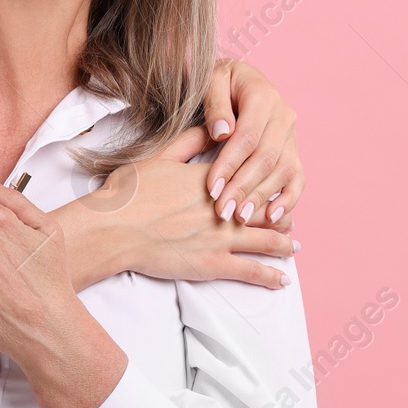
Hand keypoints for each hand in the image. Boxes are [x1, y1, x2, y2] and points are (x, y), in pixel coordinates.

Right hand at [88, 128, 297, 287]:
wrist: (113, 228)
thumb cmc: (128, 193)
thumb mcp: (157, 157)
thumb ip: (188, 141)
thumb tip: (211, 128)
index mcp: (210, 180)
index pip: (249, 178)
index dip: (265, 183)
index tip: (275, 187)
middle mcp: (222, 207)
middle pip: (265, 209)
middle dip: (281, 215)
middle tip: (290, 220)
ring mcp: (220, 238)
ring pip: (265, 240)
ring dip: (283, 244)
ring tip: (293, 247)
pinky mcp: (213, 264)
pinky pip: (251, 271)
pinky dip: (271, 276)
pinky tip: (283, 279)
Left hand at [202, 59, 302, 228]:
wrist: (238, 79)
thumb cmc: (219, 82)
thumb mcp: (211, 82)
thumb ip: (215, 104)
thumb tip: (222, 133)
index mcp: (263, 96)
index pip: (247, 137)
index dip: (229, 164)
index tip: (211, 188)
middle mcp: (284, 116)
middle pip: (266, 158)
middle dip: (243, 187)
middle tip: (222, 211)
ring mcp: (292, 135)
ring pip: (282, 171)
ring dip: (261, 197)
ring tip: (239, 218)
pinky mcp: (294, 151)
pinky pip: (297, 178)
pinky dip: (288, 200)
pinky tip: (271, 218)